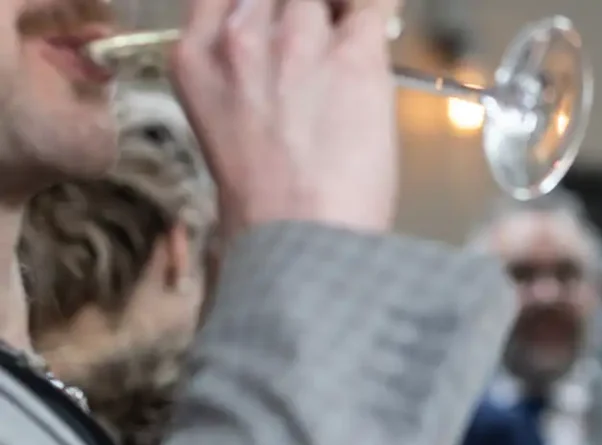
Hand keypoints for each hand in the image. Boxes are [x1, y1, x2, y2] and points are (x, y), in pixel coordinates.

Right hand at [173, 0, 399, 235]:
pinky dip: (377, 12)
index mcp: (197, 56)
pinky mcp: (353, 59)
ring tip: (350, 42)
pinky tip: (380, 24)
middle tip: (324, 27)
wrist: (298, 239)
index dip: (261, 3)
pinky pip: (371, 8)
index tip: (281, 11)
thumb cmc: (270, 203)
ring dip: (339, 13)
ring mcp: (296, 42)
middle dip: (304, 7)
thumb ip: (245, 74)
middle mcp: (240, 37)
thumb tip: (286, 56)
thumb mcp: (227, 125)